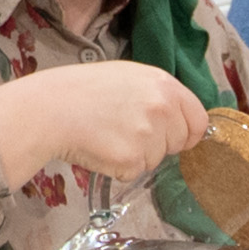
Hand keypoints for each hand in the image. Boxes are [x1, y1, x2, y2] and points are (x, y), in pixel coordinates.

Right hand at [0, 63, 204, 189]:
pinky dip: (118, 167)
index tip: (176, 138)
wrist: (50, 109)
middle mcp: (162, 108)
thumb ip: (158, 96)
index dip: (187, 132)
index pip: (198, 118)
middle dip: (158, 144)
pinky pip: (134, 172)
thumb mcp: (127, 77)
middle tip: (126, 132)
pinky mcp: (132, 159)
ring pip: (156, 160)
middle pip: (179, 143)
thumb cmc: (82, 91)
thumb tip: (180, 119)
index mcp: (163, 84)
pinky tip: (100, 148)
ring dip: (136, 156)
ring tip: (108, 135)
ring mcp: (149, 135)